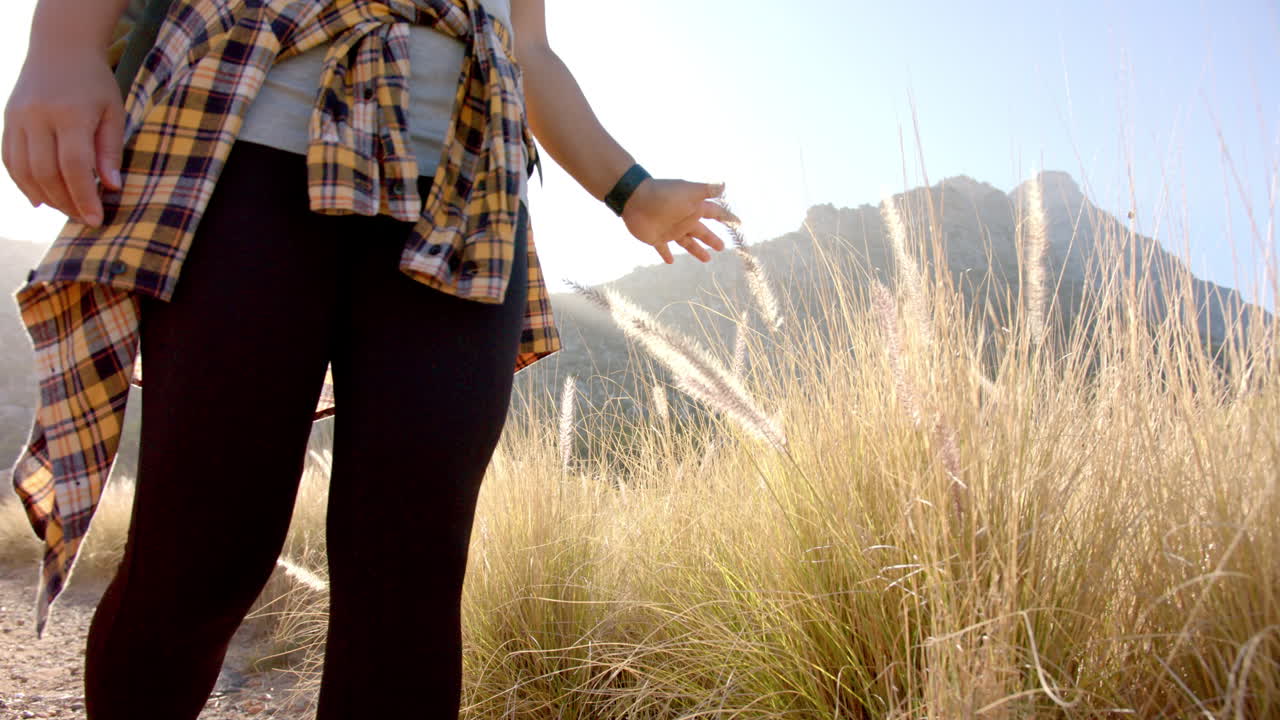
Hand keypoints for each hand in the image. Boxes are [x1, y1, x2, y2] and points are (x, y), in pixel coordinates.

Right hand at [3, 47, 124, 225]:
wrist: (60, 47)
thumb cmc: (94, 83)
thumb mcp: (113, 113)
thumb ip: (110, 151)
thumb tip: (111, 187)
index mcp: (70, 114)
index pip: (74, 167)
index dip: (83, 198)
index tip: (95, 220)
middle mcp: (38, 116)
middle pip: (46, 173)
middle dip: (65, 202)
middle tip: (83, 218)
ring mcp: (17, 118)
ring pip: (23, 170)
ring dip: (44, 196)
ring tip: (65, 209)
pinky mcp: (7, 119)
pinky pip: (10, 159)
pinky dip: (22, 182)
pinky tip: (39, 198)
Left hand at [621, 178, 739, 263]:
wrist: (636, 199)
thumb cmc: (665, 194)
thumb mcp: (689, 191)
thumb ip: (706, 190)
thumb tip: (725, 185)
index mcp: (693, 208)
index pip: (714, 213)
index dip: (726, 217)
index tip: (737, 222)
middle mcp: (684, 219)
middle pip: (702, 231)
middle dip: (712, 239)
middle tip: (723, 247)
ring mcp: (670, 229)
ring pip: (687, 242)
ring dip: (697, 250)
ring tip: (707, 259)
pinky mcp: (656, 238)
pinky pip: (663, 249)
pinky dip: (666, 254)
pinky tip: (670, 262)